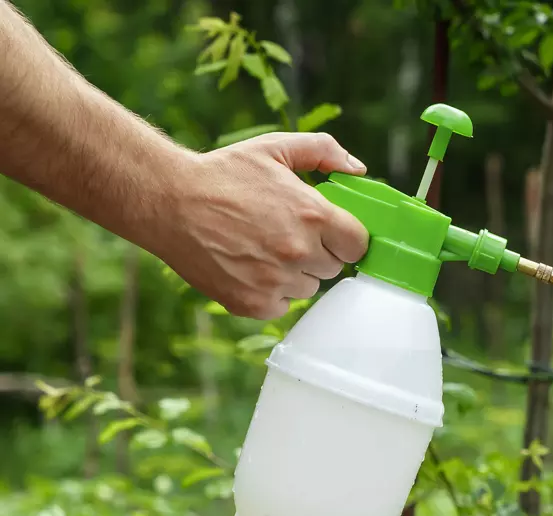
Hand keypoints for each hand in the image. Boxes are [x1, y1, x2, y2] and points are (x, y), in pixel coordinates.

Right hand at [155, 132, 369, 319]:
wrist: (168, 201)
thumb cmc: (223, 174)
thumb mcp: (275, 148)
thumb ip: (323, 151)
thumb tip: (357, 169)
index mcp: (313, 216)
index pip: (358, 245)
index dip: (344, 238)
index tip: (329, 232)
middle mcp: (299, 252)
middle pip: (333, 267)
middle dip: (317, 252)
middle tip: (286, 234)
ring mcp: (276, 281)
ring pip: (307, 287)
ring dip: (294, 273)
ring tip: (262, 248)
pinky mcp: (252, 303)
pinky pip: (281, 305)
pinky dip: (270, 292)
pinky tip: (249, 267)